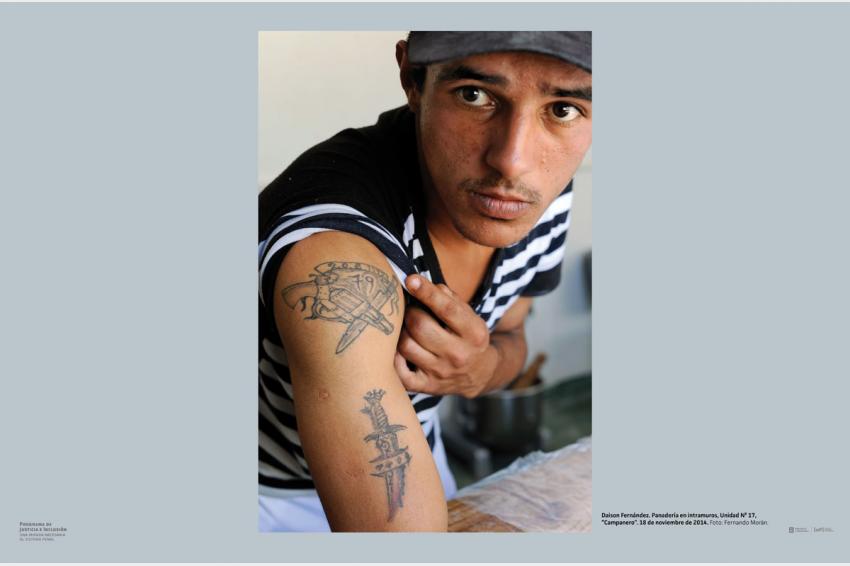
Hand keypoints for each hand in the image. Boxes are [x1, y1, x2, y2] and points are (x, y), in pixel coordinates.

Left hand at [394, 274, 496, 397]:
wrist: (479, 374)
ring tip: (406, 328)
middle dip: (411, 313)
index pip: (447, 309)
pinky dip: (394, 357)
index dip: (426, 292)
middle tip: (411, 310)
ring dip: (401, 332)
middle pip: (421, 327)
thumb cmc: (468, 338)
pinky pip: (399, 372)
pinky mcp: (427, 387)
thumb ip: (448, 299)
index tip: (410, 279)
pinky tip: (398, 348)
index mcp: (474, 333)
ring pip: (406, 346)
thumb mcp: (469, 317)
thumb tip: (421, 284)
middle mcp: (459, 355)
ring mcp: (441, 373)